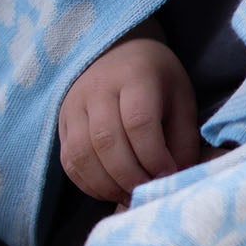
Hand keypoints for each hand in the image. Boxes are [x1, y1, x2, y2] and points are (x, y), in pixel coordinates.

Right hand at [57, 24, 199, 203]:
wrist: (118, 51)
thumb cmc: (156, 80)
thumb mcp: (181, 99)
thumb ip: (183, 141)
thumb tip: (175, 181)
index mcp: (135, 76)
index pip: (139, 122)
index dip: (154, 156)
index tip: (168, 175)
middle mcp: (98, 88)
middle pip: (107, 141)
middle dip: (131, 177)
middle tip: (148, 191)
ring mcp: (74, 105)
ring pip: (82, 154)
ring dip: (107, 185)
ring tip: (130, 194)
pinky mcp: (62, 122)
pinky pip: (68, 161)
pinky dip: (88, 184)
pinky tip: (110, 190)